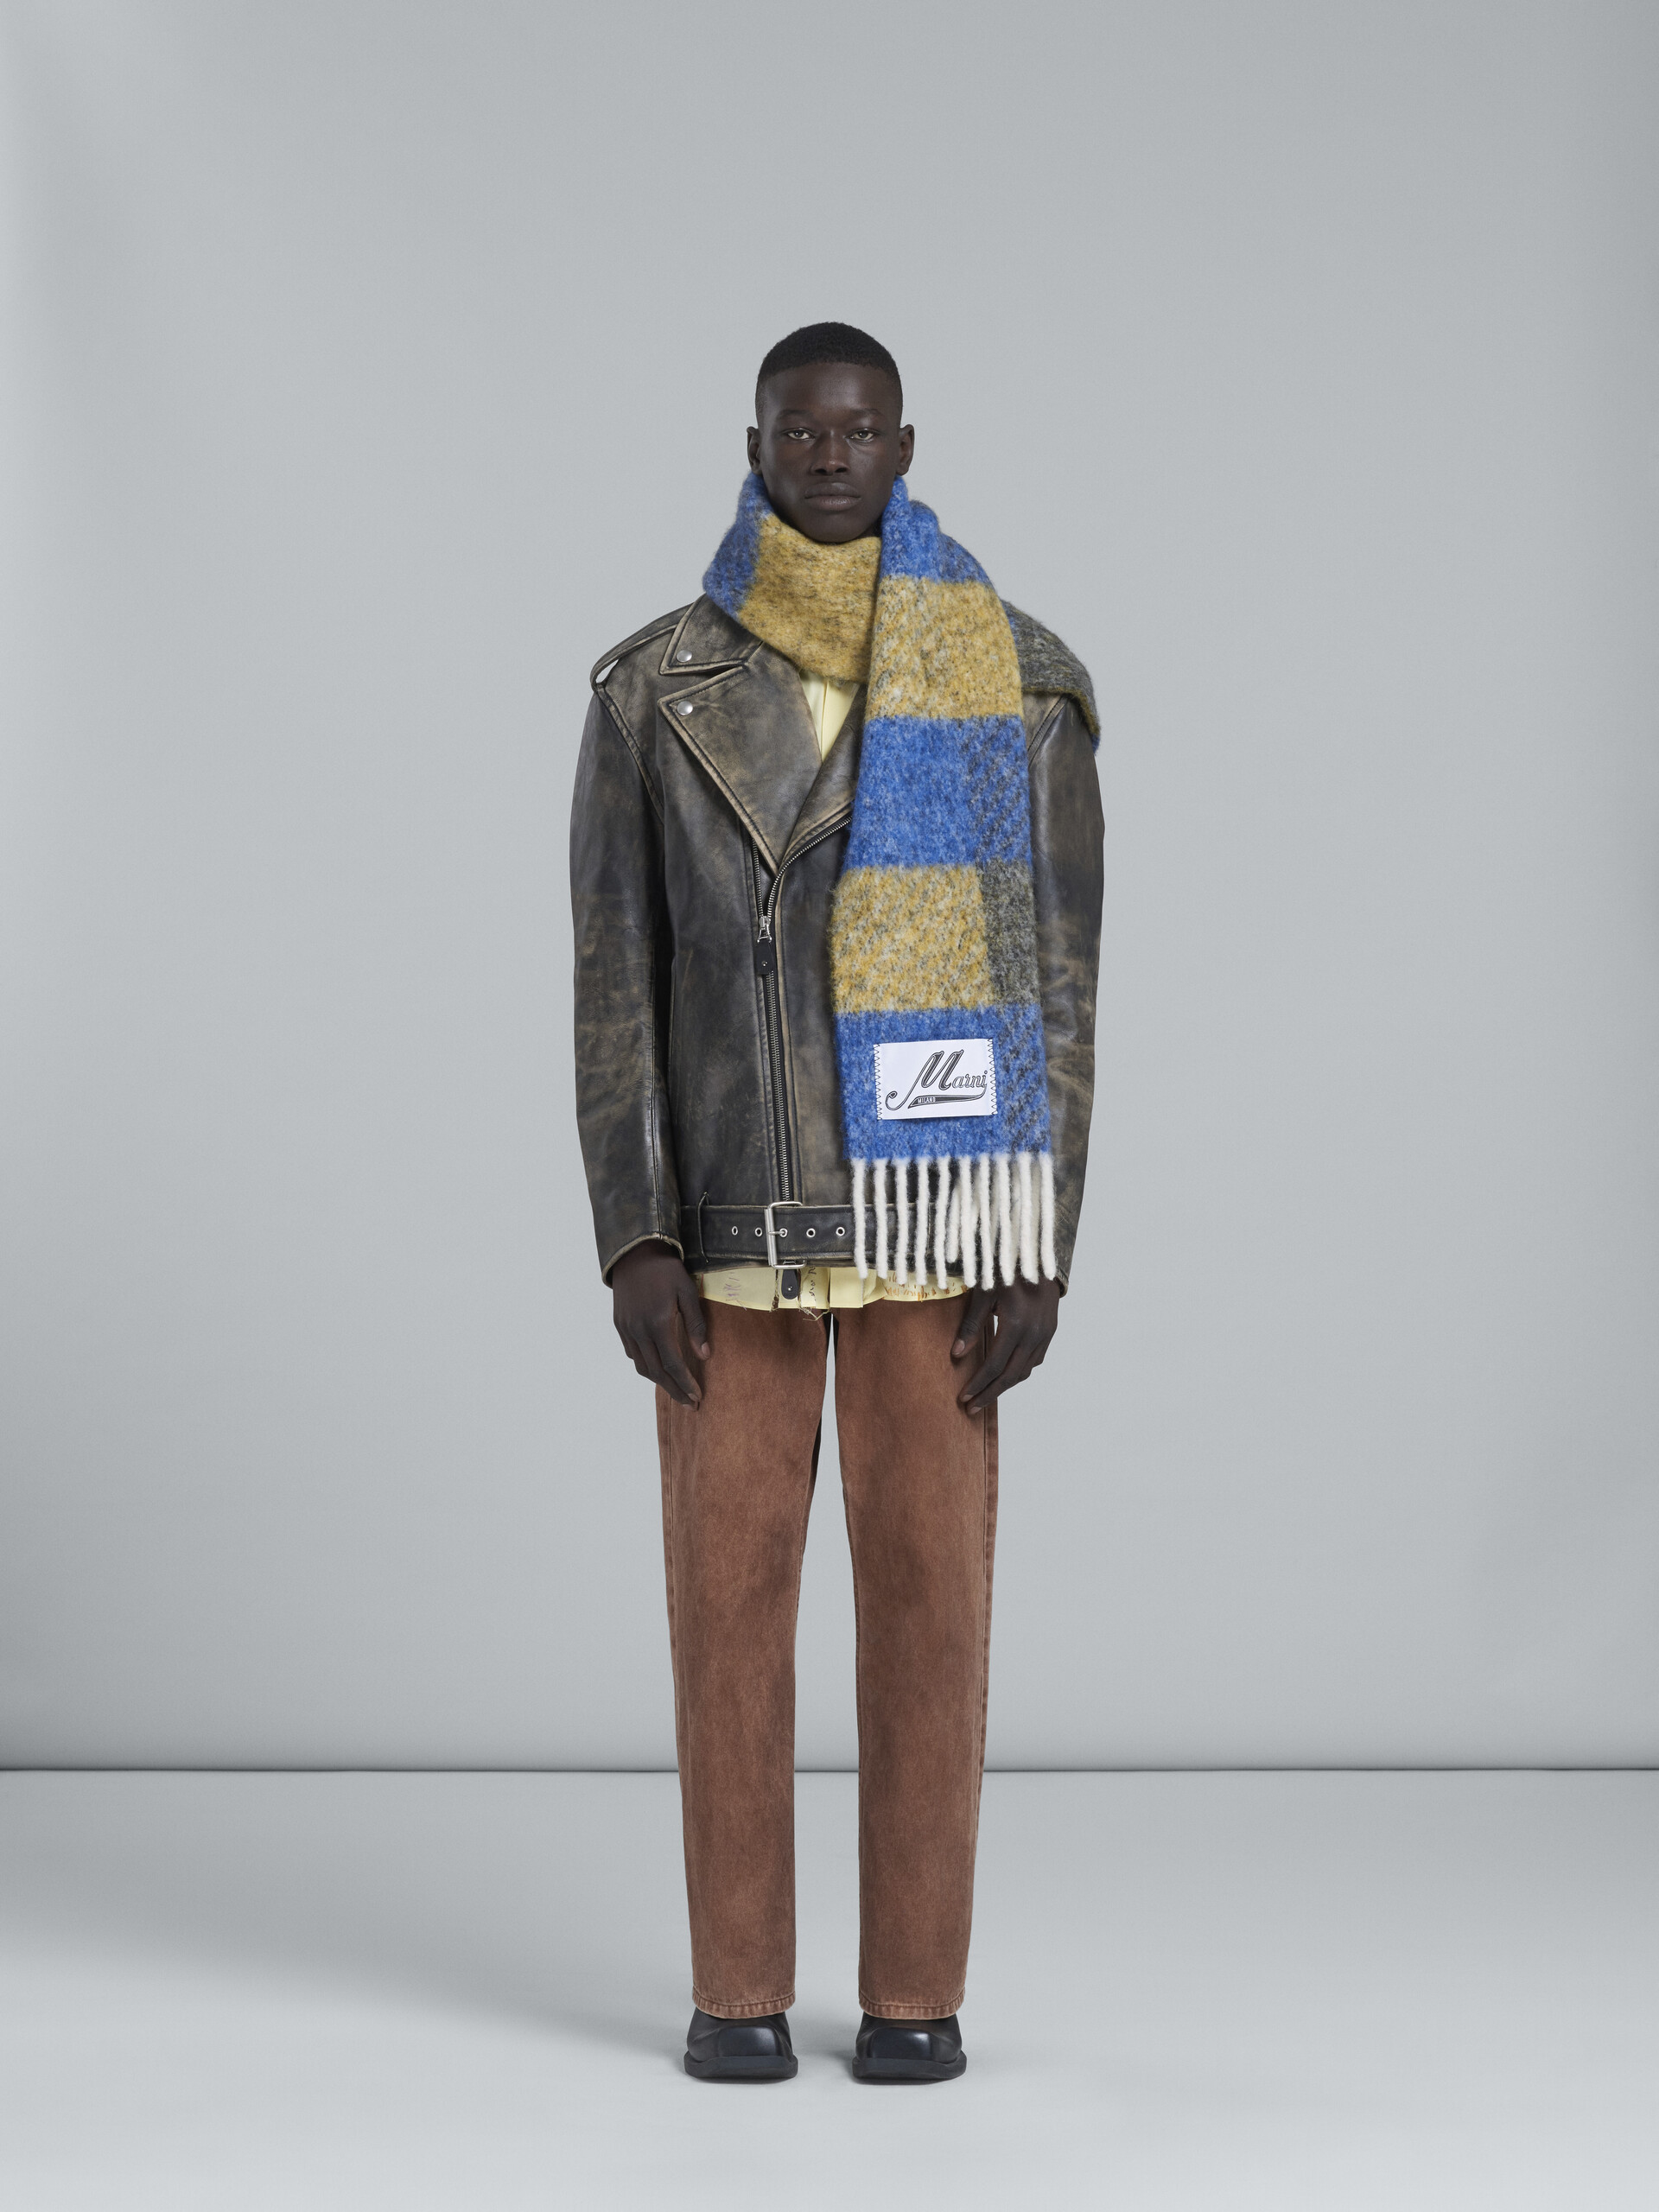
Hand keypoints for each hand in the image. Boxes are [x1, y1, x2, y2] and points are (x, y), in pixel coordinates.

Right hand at [611, 1242, 709, 1406]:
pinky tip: (659, 1367)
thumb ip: (697, 1325)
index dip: (686, 1383)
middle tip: (689, 1404)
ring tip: (676, 1391)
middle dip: (674, 1391)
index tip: (698, 1396)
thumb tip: (705, 1356)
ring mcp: (627, 1329)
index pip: (673, 1364)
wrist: (634, 1253)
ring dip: (659, 1382)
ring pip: (642, 1366)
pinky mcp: (620, 1325)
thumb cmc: (666, 1271)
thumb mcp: (687, 1292)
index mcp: (658, 1323)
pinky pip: (633, 1353)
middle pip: (657, 1372)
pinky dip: (646, 1365)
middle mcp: (639, 1330)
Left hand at [952, 1277, 1060, 1412]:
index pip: (995, 1366)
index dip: (979, 1384)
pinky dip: (1019, 1370)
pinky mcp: (1050, 1331)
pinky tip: (1005, 1374)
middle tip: (972, 1408)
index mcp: (1016, 1325)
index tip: (963, 1398)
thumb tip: (956, 1354)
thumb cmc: (1004, 1269)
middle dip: (990, 1394)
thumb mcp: (983, 1292)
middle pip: (1011, 1376)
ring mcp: (1045, 1334)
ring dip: (1005, 1385)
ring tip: (986, 1395)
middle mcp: (1034, 1334)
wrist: (1038, 1254)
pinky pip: (1035, 1360)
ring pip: (1025, 1370)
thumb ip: (971, 1324)